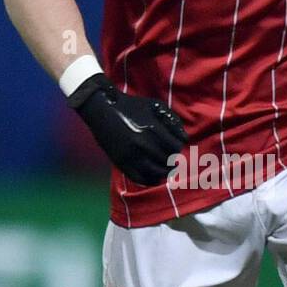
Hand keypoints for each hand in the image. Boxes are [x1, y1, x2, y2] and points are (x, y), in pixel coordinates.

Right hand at [67, 73, 188, 185]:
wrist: (102, 109)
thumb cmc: (130, 106)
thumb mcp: (153, 106)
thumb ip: (171, 119)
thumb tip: (184, 137)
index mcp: (152, 129)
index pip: (175, 147)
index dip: (179, 147)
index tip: (177, 146)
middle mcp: (143, 144)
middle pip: (167, 160)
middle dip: (172, 159)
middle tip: (173, 159)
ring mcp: (131, 155)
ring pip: (156, 172)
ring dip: (164, 172)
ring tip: (167, 169)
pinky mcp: (121, 162)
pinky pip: (140, 178)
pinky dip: (151, 180)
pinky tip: (155, 177)